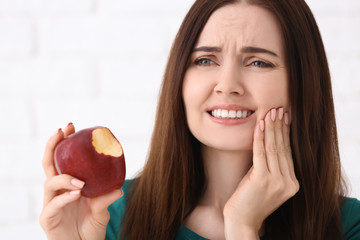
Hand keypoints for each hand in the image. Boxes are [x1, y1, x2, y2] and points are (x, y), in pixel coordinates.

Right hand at [39, 123, 122, 239]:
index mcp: (68, 184)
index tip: (71, 127)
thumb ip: (106, 198)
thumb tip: (120, 188)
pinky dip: (64, 197)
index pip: (62, 160)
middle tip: (62, 132)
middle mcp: (57, 191)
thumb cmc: (90, 226)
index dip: (63, 143)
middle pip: (49, 164)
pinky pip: (53, 204)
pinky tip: (76, 193)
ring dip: (65, 178)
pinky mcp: (48, 218)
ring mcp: (50, 203)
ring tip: (80, 181)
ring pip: (50, 183)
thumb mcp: (101, 210)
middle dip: (53, 146)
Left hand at [223, 108, 298, 238]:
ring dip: (271, 128)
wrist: (241, 221)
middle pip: (283, 148)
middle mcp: (288, 183)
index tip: (283, 117)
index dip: (285, 133)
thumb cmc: (249, 200)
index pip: (288, 152)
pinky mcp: (263, 180)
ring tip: (270, 112)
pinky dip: (260, 137)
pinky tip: (259, 125)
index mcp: (292, 183)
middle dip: (279, 126)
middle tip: (278, 109)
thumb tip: (266, 142)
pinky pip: (261, 153)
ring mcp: (277, 182)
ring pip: (274, 148)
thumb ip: (268, 166)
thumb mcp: (263, 181)